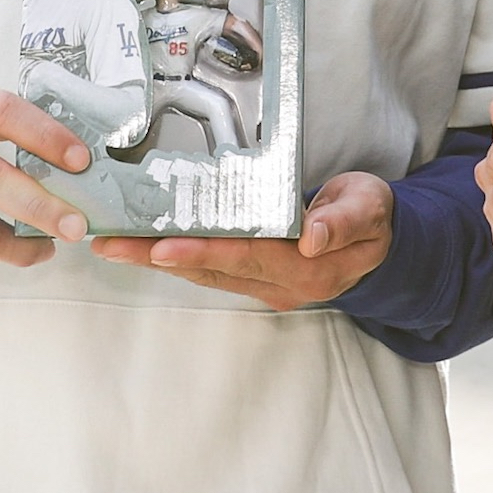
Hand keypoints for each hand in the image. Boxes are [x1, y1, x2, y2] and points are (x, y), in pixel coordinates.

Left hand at [90, 172, 393, 309]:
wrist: (381, 241)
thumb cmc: (372, 215)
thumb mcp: (369, 206)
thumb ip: (344, 220)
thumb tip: (312, 237)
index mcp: (308, 268)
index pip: (247, 256)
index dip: (203, 252)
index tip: (161, 248)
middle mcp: (281, 286)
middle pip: (212, 270)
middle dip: (157, 257)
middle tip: (111, 245)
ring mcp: (267, 287)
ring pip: (204, 273)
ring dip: (156, 260)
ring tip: (113, 245)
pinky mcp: (256, 279)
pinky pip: (211, 270)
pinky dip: (176, 258)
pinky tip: (145, 246)